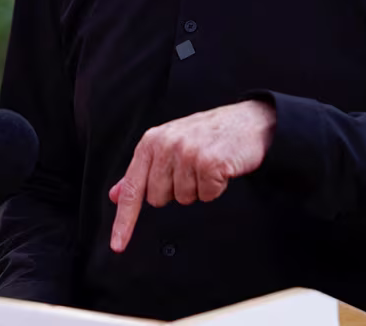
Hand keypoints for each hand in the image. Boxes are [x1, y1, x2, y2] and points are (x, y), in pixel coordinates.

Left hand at [107, 99, 275, 251]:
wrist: (249, 121)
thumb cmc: (207, 134)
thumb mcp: (168, 145)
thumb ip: (142, 171)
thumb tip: (116, 194)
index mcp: (151, 142)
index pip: (132, 188)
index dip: (124, 220)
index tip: (118, 244)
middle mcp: (166, 145)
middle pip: (158, 198)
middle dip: (175, 191)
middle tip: (191, 169)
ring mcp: (188, 153)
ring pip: (184, 198)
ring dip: (198, 188)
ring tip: (207, 165)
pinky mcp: (210, 162)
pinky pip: (207, 195)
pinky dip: (216, 188)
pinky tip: (220, 168)